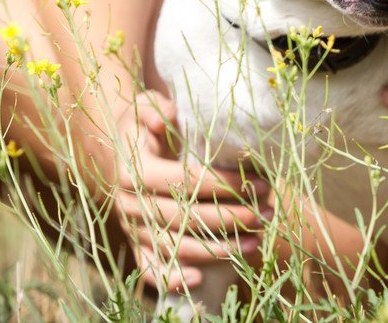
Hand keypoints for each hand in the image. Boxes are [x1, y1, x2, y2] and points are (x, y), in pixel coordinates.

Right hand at [112, 91, 270, 290]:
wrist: (120, 149)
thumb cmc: (144, 126)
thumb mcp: (146, 108)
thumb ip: (157, 108)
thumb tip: (168, 115)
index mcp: (134, 171)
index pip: (186, 181)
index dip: (224, 183)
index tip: (259, 181)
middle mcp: (130, 204)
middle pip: (187, 218)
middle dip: (232, 218)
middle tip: (266, 212)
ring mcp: (133, 228)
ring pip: (177, 248)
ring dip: (219, 249)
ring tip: (256, 241)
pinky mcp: (136, 244)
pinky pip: (151, 270)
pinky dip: (173, 279)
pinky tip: (202, 279)